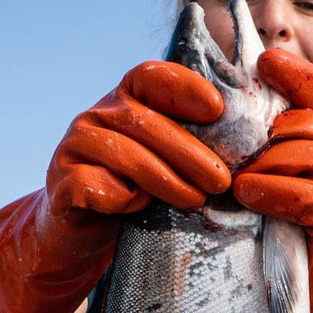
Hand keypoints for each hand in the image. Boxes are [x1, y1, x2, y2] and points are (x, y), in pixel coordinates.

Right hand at [0, 62, 231, 312]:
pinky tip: (136, 209)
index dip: (183, 87)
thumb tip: (250, 154)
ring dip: (164, 178)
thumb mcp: (166, 166)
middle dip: (188, 151)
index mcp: (124, 102)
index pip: (150, 77)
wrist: (80, 236)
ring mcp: (73, 149)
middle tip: (221, 180)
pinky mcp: (62, 185)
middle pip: (143, 121)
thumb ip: (192, 149)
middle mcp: (95, 117)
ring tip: (195, 200)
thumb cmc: (136, 196)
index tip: (216, 110)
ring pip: (121, 153)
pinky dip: (120, 198)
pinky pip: (93, 186)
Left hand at [231, 49, 312, 280]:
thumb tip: (213, 83)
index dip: (296, 73)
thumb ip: (251, 130)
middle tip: (239, 150)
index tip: (264, 62)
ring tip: (239, 179)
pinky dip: (276, 193)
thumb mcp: (256, 161)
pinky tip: (248, 195)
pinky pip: (310, 198)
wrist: (279, 268)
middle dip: (274, 132)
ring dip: (271, 164)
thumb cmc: (261, 205)